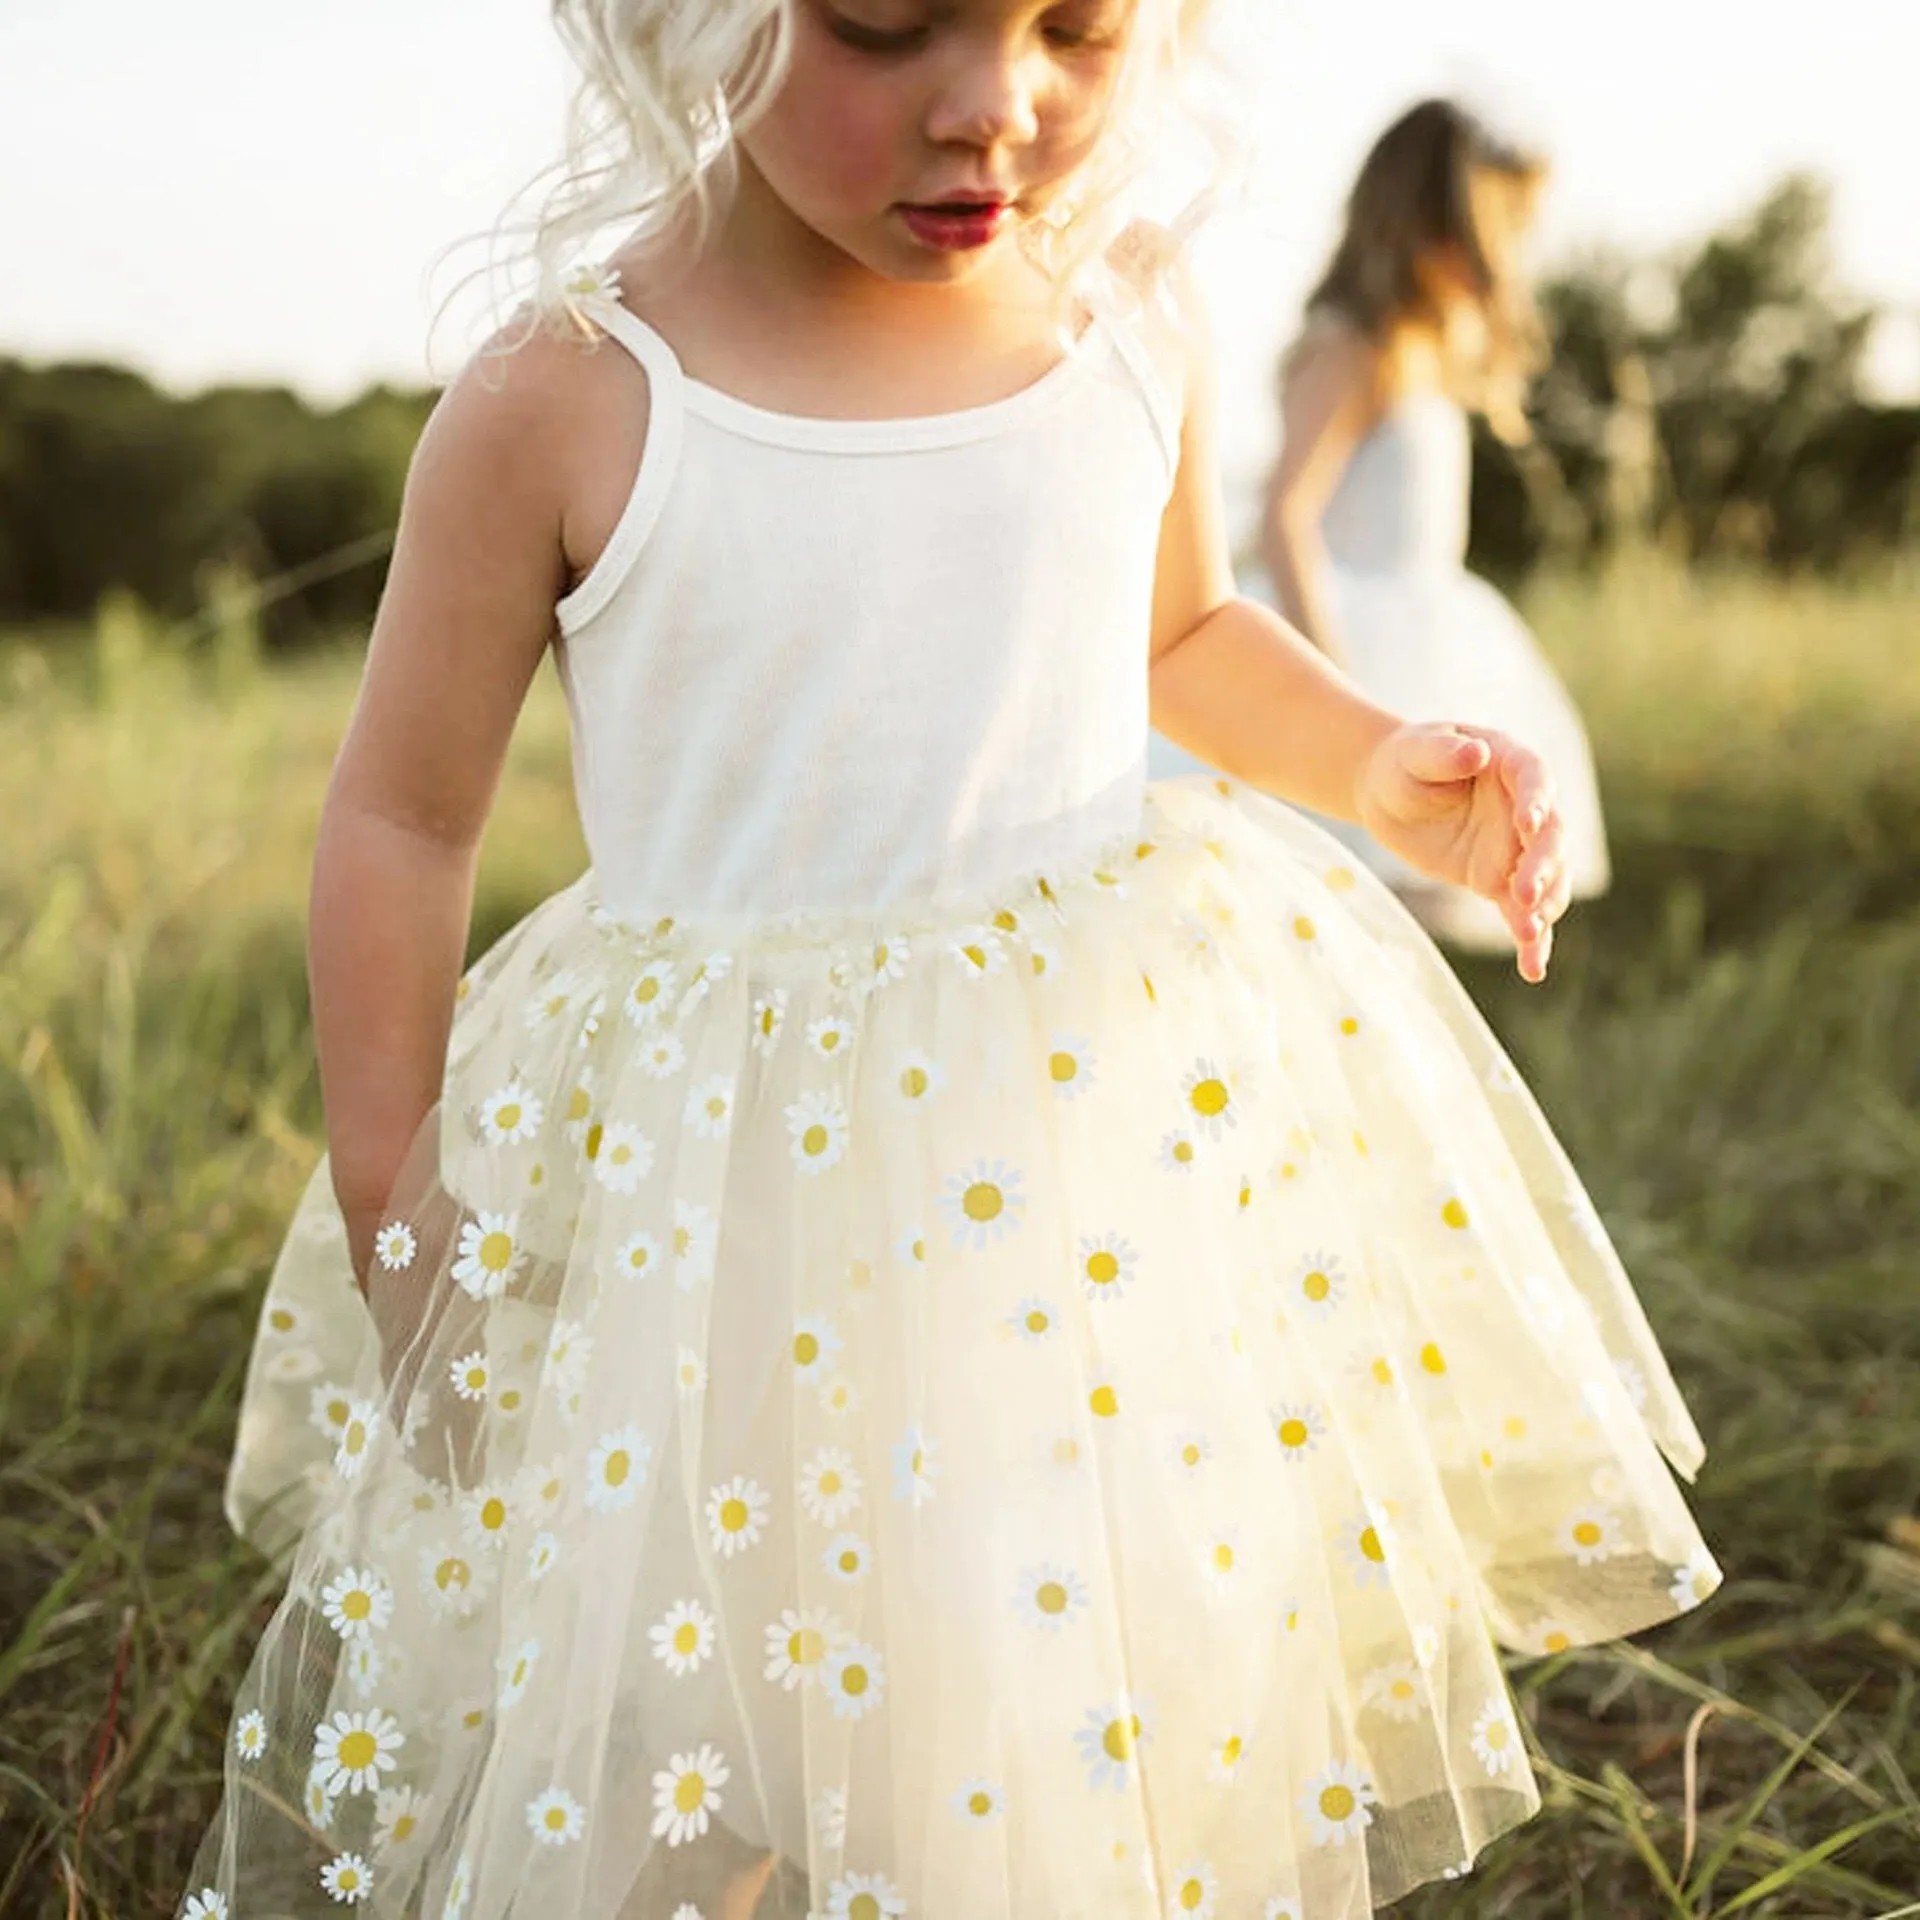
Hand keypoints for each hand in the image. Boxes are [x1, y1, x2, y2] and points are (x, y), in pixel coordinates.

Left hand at [1356, 722, 1571, 982]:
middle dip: (1542, 866)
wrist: (1388, 795)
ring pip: (1547, 880)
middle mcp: (1526, 808)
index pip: (1536, 779)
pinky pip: (1522, 912)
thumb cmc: (1405, 762)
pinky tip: (1534, 969)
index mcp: (1511, 763)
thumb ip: (1444, 753)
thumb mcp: (1416, 752)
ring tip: (1530, 933)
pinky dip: (1531, 940)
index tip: (1529, 823)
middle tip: (1523, 893)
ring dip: (1545, 906)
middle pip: (1549, 838)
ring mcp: (1516, 847)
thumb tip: (1476, 753)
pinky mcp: (1499, 880)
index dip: (1537, 801)